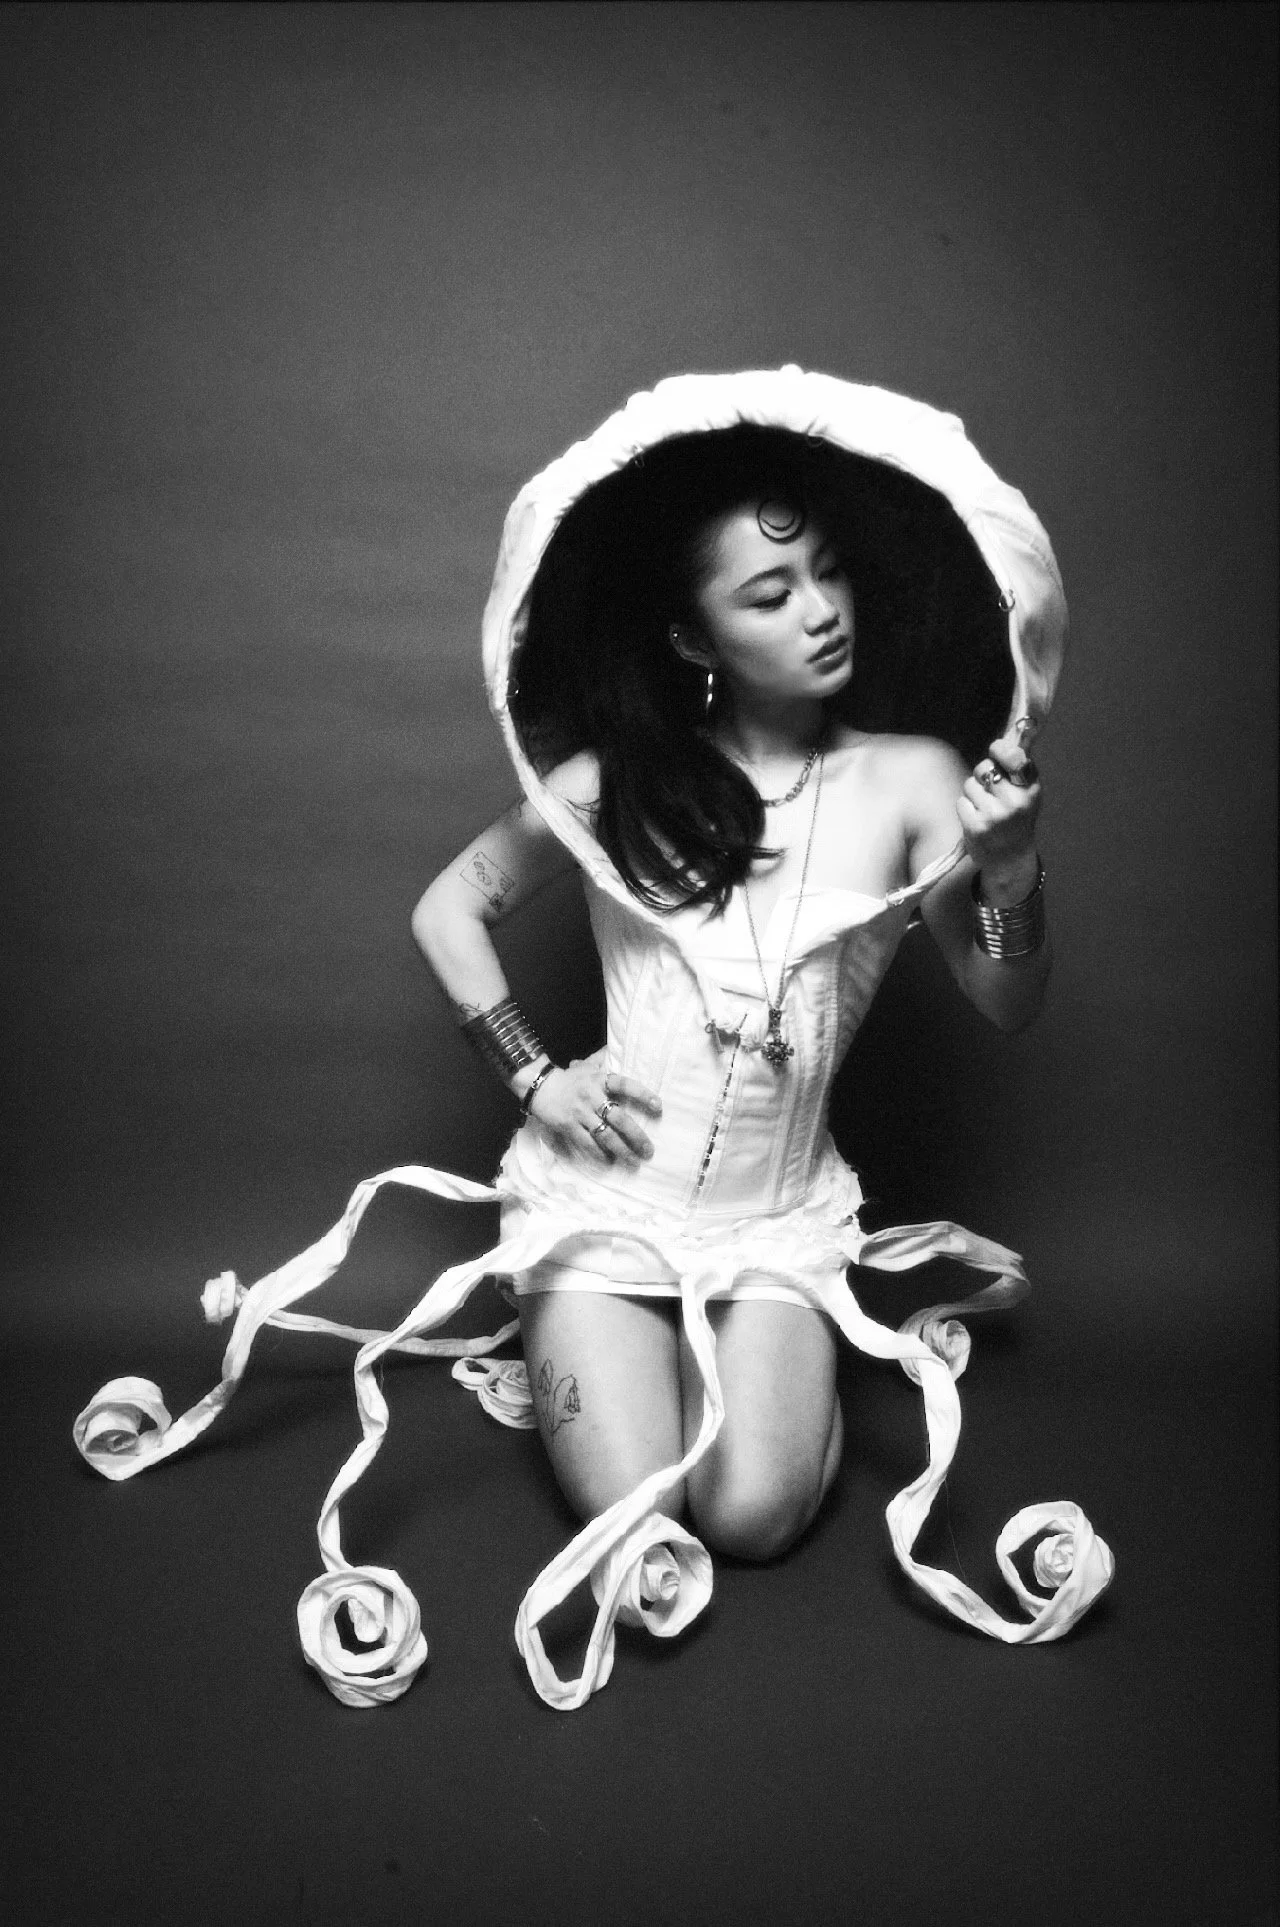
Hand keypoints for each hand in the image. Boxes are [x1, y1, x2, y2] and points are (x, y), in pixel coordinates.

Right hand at [527, 1048, 661, 1165]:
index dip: (643, 1094)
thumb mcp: (587, 1065)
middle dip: (636, 1136)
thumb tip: (614, 1045)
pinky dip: (599, 1154)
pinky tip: (609, 1161)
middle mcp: (592, 1096)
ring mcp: (581, 1113)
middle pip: (619, 1118)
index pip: (625, 1085)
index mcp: (600, 1080)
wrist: (539, 1087)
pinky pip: (587, 1144)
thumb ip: (602, 1058)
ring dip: (622, 1150)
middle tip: (649, 1150)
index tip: (658, 1106)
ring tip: (634, 1161)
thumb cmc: (570, 1078)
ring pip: (605, 1135)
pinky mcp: (569, 1126)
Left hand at [957, 727, 1041, 899]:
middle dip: (983, 775)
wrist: (1010, 859)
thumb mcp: (1026, 794)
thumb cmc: (1016, 820)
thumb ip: (1017, 768)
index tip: (996, 749)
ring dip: (973, 794)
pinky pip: (961, 802)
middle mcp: (1015, 802)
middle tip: (992, 792)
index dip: (1001, 750)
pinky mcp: (976, 827)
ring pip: (970, 785)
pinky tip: (977, 820)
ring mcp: (995, 815)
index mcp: (1031, 789)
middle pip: (984, 768)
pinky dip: (965, 809)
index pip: (1014, 757)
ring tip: (985, 809)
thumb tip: (1006, 736)